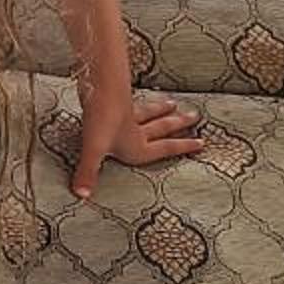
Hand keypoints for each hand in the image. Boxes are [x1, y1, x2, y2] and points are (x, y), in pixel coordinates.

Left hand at [71, 81, 201, 197]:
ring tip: (172, 103)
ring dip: (160, 109)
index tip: (202, 143)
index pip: (166, 148)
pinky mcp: (118, 98)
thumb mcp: (93, 150)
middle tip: (195, 116)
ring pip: (149, 111)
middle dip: (178, 124)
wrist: (97, 88)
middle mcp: (136, 130)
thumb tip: (81, 196)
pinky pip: (133, 101)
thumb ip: (88, 173)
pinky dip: (139, 100)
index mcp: (137, 146)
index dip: (183, 147)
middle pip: (162, 126)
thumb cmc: (99, 120)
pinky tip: (135, 96)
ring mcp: (128, 113)